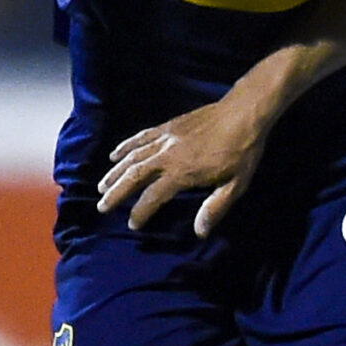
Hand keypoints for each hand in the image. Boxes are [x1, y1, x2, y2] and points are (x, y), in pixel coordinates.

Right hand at [96, 98, 271, 235]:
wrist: (243, 113)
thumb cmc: (242, 151)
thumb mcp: (236, 184)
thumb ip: (215, 208)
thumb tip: (200, 232)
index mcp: (182, 172)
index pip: (153, 197)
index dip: (141, 212)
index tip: (133, 224)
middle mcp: (167, 155)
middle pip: (134, 176)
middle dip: (116, 193)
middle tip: (102, 207)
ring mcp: (165, 138)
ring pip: (132, 157)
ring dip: (115, 172)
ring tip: (102, 186)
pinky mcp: (168, 126)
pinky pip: (141, 137)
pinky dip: (126, 147)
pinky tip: (115, 155)